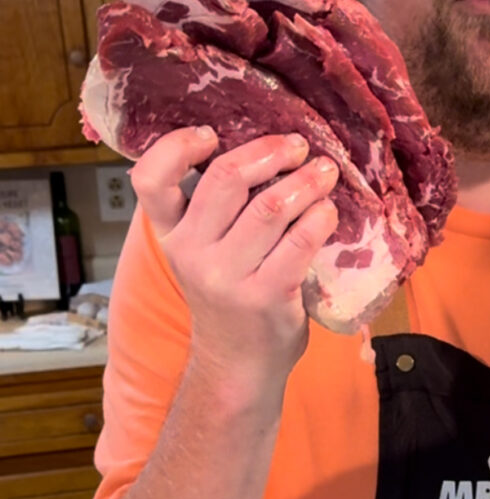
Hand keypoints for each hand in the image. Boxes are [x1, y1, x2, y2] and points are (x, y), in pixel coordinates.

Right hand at [129, 128, 339, 387]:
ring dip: (306, 181)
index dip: (176, 147)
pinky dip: (320, 217)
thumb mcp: (201, 254)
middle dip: (269, 152)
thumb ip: (212, 211)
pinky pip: (299, 241)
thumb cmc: (228, 298)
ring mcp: (229, 277)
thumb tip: (261, 148)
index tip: (210, 132)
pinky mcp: (267, 296)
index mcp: (171, 236)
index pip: (150, 181)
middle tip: (297, 145)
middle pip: (226, 180)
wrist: (237, 366)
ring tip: (325, 171)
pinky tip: (330, 211)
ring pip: (271, 206)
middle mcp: (193, 253)